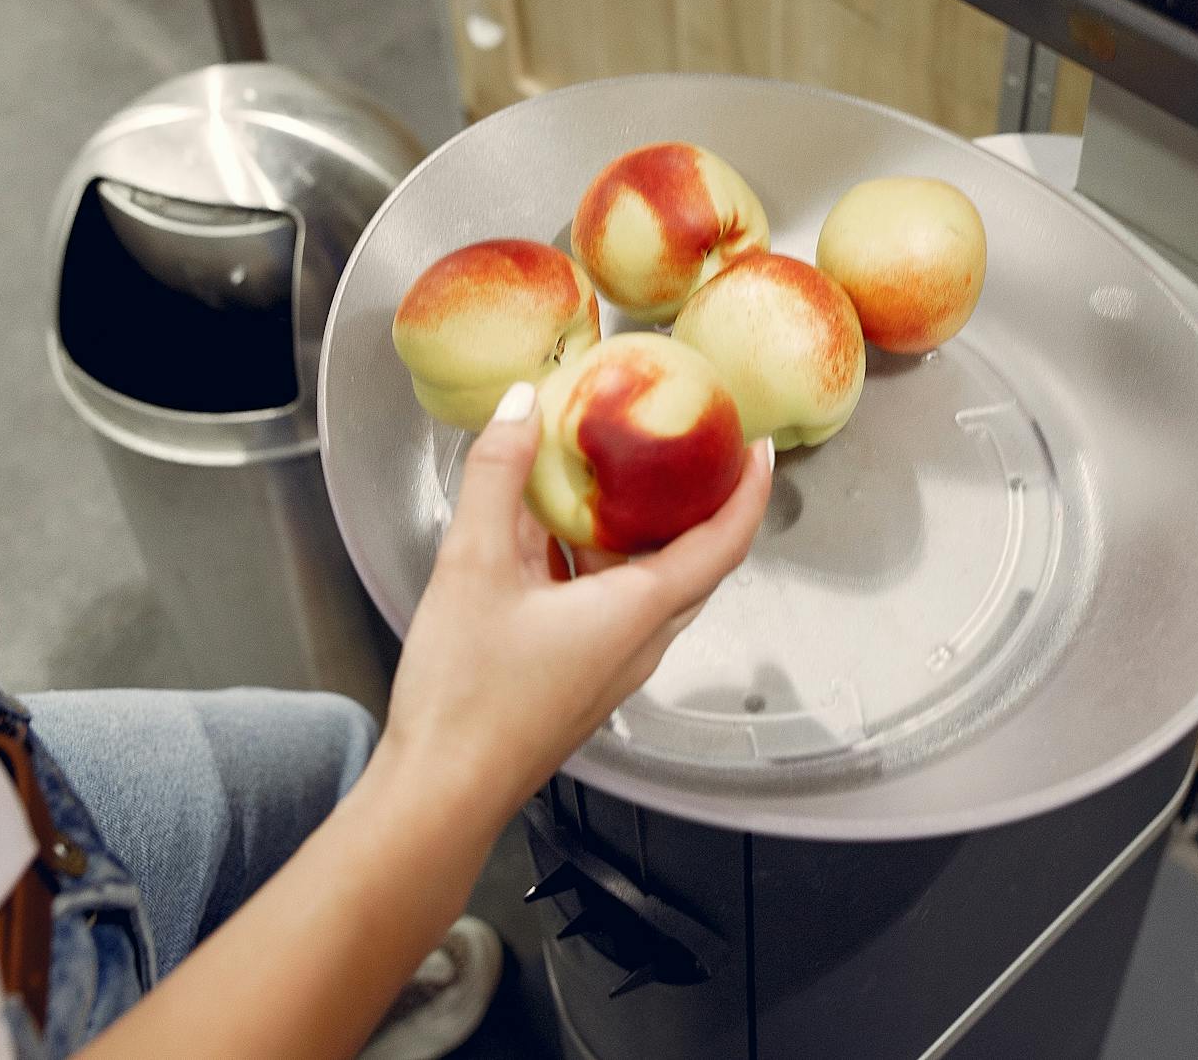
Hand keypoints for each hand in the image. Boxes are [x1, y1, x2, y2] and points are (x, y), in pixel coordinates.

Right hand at [373, 385, 772, 826]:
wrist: (439, 791)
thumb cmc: (467, 696)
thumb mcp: (474, 564)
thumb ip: (496, 477)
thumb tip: (523, 407)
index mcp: (638, 612)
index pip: (723, 542)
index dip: (748, 490)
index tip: (758, 445)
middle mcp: (639, 642)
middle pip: (689, 560)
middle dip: (691, 501)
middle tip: (681, 447)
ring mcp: (610, 665)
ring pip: (641, 584)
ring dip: (628, 531)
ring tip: (602, 475)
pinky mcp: (578, 678)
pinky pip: (605, 605)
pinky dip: (589, 562)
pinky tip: (540, 535)